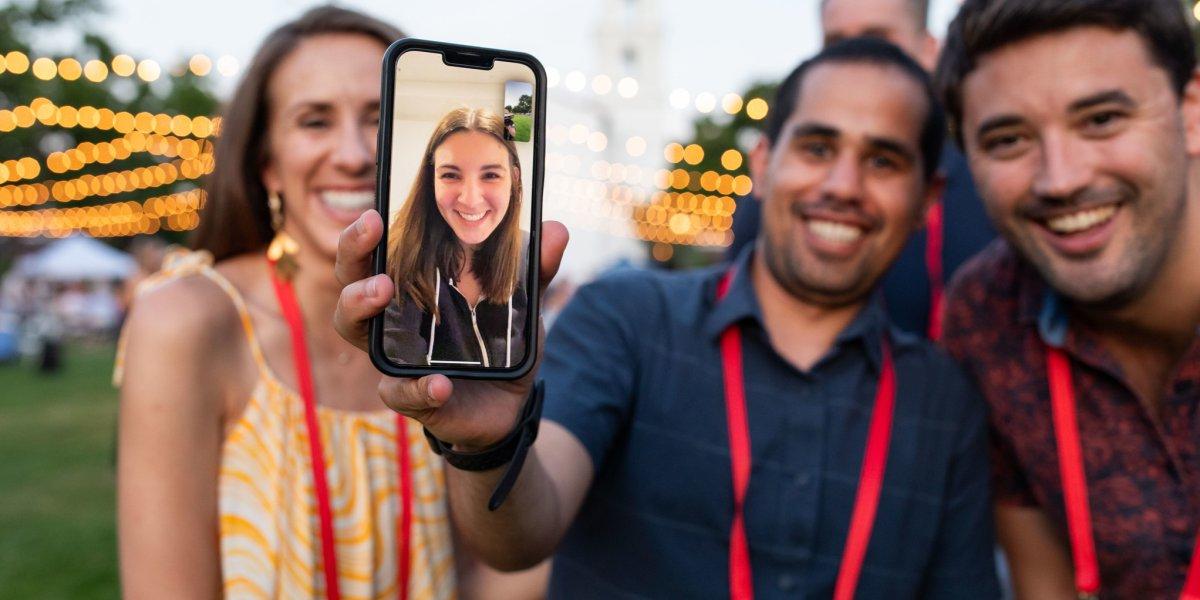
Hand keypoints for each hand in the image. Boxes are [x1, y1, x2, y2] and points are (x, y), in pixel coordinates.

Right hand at [334, 209, 568, 449]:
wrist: (509, 402)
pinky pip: (399, 392)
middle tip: (372, 232)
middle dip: (353, 255)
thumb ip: (536, 270)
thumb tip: (557, 228)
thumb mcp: (520, 303)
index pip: (372, 253)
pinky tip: (439, 383)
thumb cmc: (499, 342)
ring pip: (353, 329)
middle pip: (350, 280)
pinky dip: (417, 388)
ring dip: (360, 306)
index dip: (362, 234)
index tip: (375, 213)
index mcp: (411, 287)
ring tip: (384, 290)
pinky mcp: (410, 395)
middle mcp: (390, 318)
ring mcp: (394, 356)